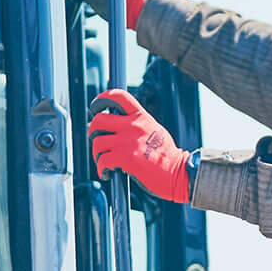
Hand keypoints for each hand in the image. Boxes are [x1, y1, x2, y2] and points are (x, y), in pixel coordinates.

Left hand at [89, 89, 191, 205]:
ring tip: (103, 161)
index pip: (118, 97)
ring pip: (97, 142)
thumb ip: (137, 124)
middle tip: (97, 139)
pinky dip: (101, 169)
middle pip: (99, 120)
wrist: (178, 172)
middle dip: (93, 131)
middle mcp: (133, 126)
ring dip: (96, 153)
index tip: (95, 107)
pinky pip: (102, 160)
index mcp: (141, 117)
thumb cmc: (167, 155)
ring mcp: (128, 142)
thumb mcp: (155, 130)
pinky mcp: (126, 159)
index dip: (102, 99)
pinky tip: (108, 173)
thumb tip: (118, 125)